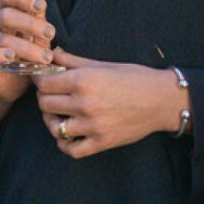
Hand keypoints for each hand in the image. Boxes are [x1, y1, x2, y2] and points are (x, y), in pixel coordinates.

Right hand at [0, 0, 56, 103]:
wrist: (13, 84)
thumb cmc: (27, 55)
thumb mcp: (37, 38)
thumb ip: (39, 22)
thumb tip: (41, 7)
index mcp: (4, 11)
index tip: (41, 6)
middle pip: (5, 15)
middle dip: (30, 24)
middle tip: (50, 34)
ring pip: (0, 38)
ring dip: (26, 47)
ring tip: (44, 57)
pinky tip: (11, 57)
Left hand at [33, 49, 183, 157]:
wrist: (161, 100)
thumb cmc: (134, 78)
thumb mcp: (104, 64)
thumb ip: (74, 61)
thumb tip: (52, 53)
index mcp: (84, 80)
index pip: (44, 83)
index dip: (41, 81)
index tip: (45, 81)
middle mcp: (85, 103)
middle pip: (45, 104)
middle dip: (45, 99)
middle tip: (52, 97)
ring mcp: (92, 125)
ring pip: (55, 128)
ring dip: (52, 121)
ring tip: (59, 116)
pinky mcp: (102, 142)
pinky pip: (71, 150)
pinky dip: (65, 144)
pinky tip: (69, 135)